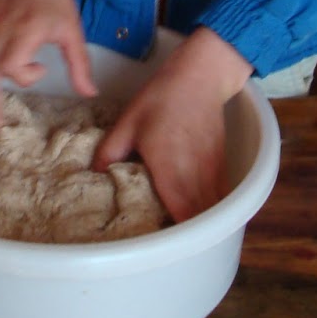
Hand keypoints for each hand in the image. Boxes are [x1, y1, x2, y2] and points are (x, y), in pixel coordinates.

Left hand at [92, 28, 251, 222]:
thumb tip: (94, 175)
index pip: (179, 219)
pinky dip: (209, 209)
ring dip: (197, 224)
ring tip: (177, 227)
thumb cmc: (161, 98)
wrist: (200, 77)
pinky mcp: (221, 166)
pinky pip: (219, 198)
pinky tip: (193, 207)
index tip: (153, 240)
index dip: (171, 237)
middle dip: (184, 237)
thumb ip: (110, 152)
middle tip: (162, 238)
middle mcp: (196, 178)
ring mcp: (213, 173)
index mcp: (171, 172)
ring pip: (211, 213)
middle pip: (198, 223)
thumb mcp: (127, 123)